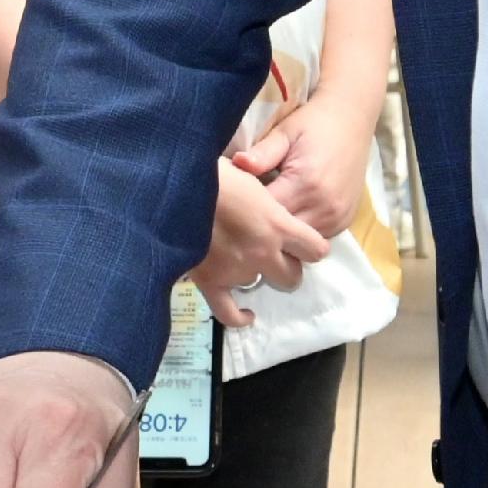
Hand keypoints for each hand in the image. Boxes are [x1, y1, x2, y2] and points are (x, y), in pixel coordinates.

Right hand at [193, 162, 330, 330]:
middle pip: (292, 276)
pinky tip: (246, 314)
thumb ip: (265, 199)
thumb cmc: (210, 171)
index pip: (316, 249)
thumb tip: (266, 206)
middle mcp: (262, 252)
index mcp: (276, 224)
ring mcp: (236, 271)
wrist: (172, 187)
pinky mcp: (210, 282)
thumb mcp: (249, 175)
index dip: (309, 245)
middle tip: (271, 252)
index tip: (299, 240)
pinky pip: (229, 313)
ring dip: (254, 274)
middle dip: (285, 265)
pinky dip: (238, 317)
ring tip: (240, 259)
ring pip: (259, 285)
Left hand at [236, 93, 377, 247]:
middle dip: (262, 228)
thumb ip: (262, 154)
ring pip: (299, 242)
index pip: (266, 214)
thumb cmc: (313, 124)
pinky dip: (300, 232)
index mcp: (306, 184)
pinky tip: (287, 219)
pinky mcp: (345, 221)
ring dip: (282, 234)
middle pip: (282, 234)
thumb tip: (237, 164)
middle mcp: (324, 206)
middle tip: (245, 215)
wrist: (352, 120)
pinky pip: (316, 238)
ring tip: (265, 219)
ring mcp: (337, 216)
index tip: (233, 206)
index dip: (246, 213)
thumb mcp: (285, 133)